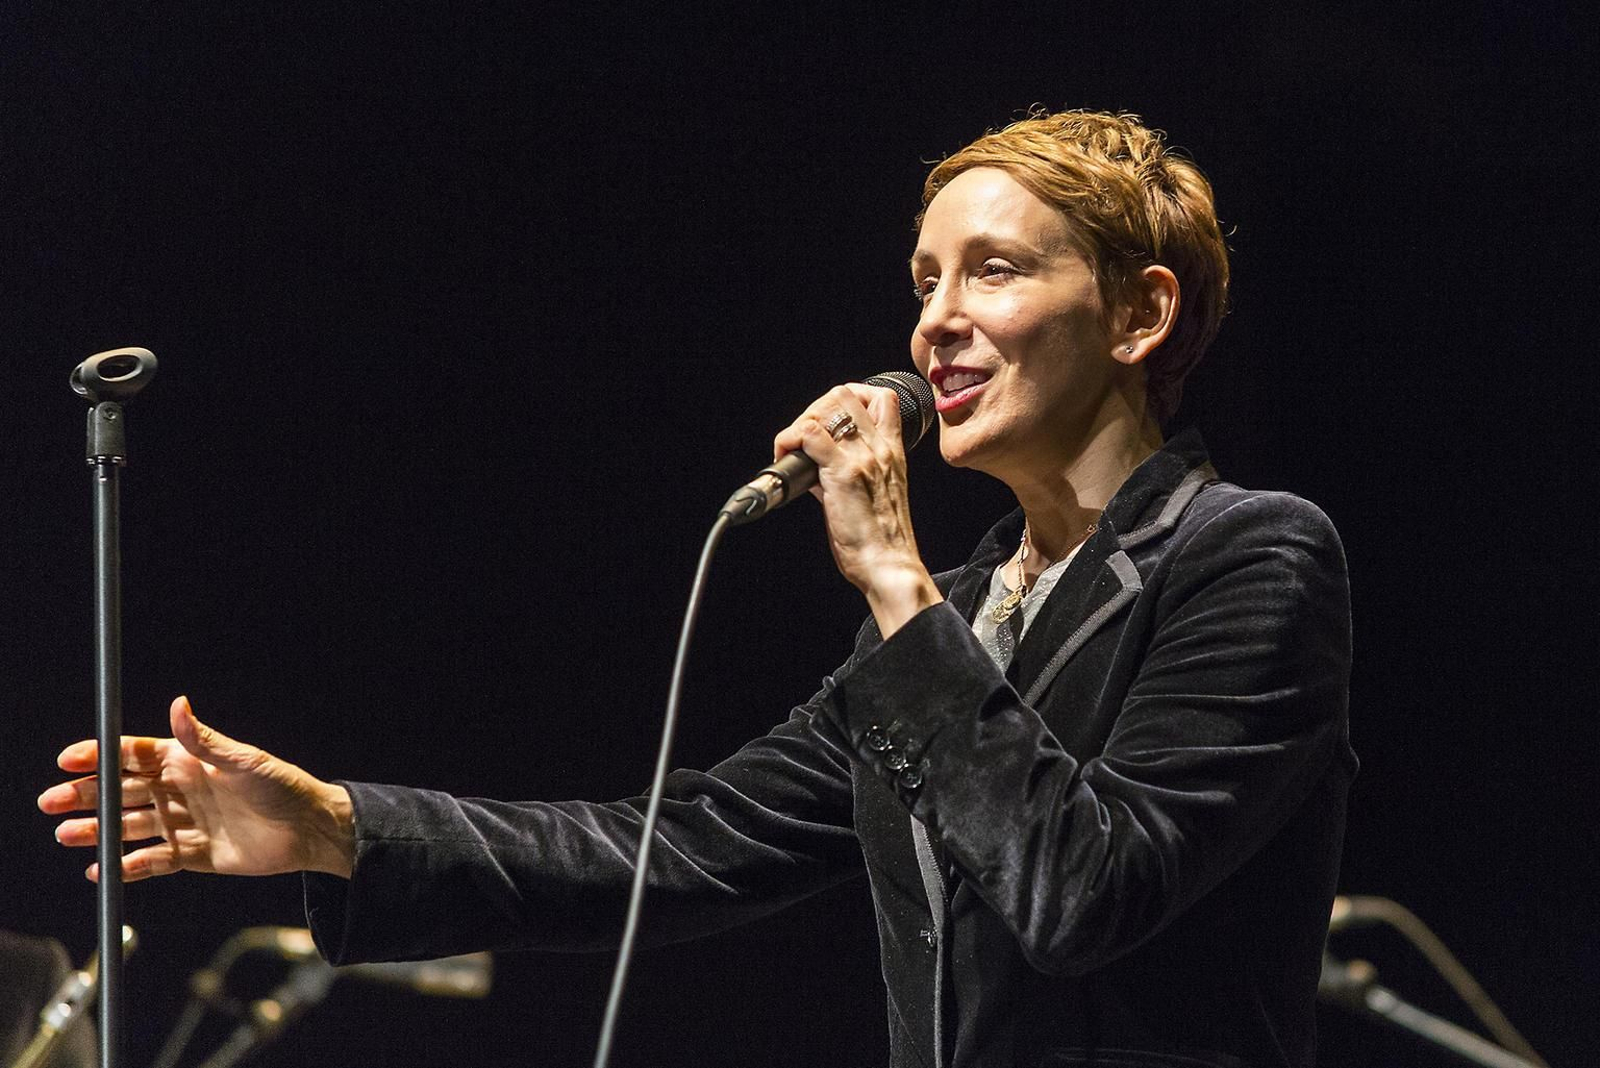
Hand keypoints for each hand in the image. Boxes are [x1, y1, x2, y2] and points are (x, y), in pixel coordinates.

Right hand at [38, 697, 354, 881]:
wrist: (310, 831)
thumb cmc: (283, 787)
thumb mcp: (243, 761)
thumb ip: (204, 740)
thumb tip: (178, 704)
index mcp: (189, 761)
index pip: (133, 755)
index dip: (100, 757)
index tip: (68, 760)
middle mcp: (181, 790)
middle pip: (122, 791)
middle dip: (86, 795)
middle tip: (50, 802)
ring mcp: (185, 823)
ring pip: (129, 827)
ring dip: (96, 831)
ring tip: (66, 835)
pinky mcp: (193, 854)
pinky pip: (152, 860)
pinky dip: (127, 866)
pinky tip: (101, 870)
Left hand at [773, 382, 941, 636]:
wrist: (889, 565)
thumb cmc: (882, 540)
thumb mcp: (874, 496)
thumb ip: (847, 474)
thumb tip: (815, 469)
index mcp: (892, 453)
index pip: (883, 398)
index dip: (851, 397)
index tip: (830, 421)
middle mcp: (879, 448)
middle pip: (846, 394)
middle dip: (816, 407)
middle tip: (804, 437)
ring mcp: (861, 458)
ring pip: (827, 408)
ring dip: (802, 422)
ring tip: (794, 449)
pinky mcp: (842, 473)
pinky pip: (810, 434)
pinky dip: (790, 439)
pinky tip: (785, 458)